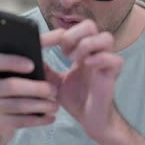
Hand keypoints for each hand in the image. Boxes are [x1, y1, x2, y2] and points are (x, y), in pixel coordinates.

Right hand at [0, 52, 58, 144]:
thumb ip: (12, 71)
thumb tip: (40, 63)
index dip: (13, 61)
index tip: (32, 65)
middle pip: (12, 86)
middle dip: (37, 88)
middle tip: (54, 90)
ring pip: (19, 105)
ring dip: (41, 105)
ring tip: (55, 105)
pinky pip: (22, 121)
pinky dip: (38, 119)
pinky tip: (50, 117)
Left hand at [40, 20, 123, 140]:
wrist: (90, 120)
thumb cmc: (76, 99)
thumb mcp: (55, 82)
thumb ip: (45, 69)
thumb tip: (29, 58)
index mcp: (82, 52)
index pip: (72, 30)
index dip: (57, 33)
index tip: (44, 43)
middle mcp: (95, 53)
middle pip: (90, 25)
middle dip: (74, 34)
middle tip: (64, 51)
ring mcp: (106, 63)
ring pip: (106, 37)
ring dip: (87, 44)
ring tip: (74, 59)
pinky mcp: (113, 75)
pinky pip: (115, 59)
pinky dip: (100, 58)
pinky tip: (87, 65)